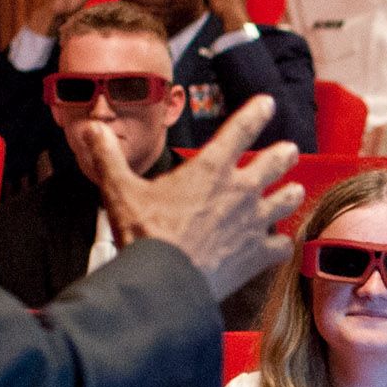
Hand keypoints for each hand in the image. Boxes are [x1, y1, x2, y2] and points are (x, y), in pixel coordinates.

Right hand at [88, 96, 299, 301]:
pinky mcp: (257, 254)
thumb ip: (108, 157)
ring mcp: (253, 223)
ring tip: (295, 190)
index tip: (268, 104)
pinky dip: (280, 245)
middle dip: (283, 155)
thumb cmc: (144, 235)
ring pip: (286, 201)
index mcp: (210, 169)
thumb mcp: (119, 190)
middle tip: (289, 150)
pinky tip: (279, 246)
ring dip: (291, 194)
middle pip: (274, 163)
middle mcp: (239, 191)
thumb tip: (91, 128)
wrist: (165, 283)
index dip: (257, 113)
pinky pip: (280, 247)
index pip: (241, 129)